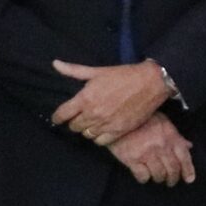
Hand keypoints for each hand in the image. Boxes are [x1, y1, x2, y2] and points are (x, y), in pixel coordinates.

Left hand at [51, 58, 170, 145]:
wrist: (151, 83)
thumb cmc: (123, 75)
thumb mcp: (97, 71)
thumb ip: (74, 70)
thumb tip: (55, 64)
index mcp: (85, 99)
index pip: (62, 114)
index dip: (57, 117)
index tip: (58, 118)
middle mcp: (93, 114)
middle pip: (74, 126)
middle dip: (74, 122)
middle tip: (80, 117)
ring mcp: (106, 124)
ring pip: (87, 134)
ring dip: (87, 129)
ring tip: (92, 124)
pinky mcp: (119, 131)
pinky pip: (101, 141)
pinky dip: (99, 137)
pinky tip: (102, 130)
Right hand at [109, 114, 193, 185]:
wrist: (117, 117)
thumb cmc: (141, 119)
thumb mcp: (162, 122)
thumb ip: (176, 135)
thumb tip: (188, 146)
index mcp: (171, 137)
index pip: (185, 157)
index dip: (188, 170)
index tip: (189, 179)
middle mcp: (161, 147)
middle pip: (173, 169)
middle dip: (173, 178)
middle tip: (171, 182)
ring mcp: (147, 154)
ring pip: (159, 174)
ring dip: (159, 178)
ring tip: (157, 178)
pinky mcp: (132, 159)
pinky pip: (143, 175)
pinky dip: (144, 179)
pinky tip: (143, 176)